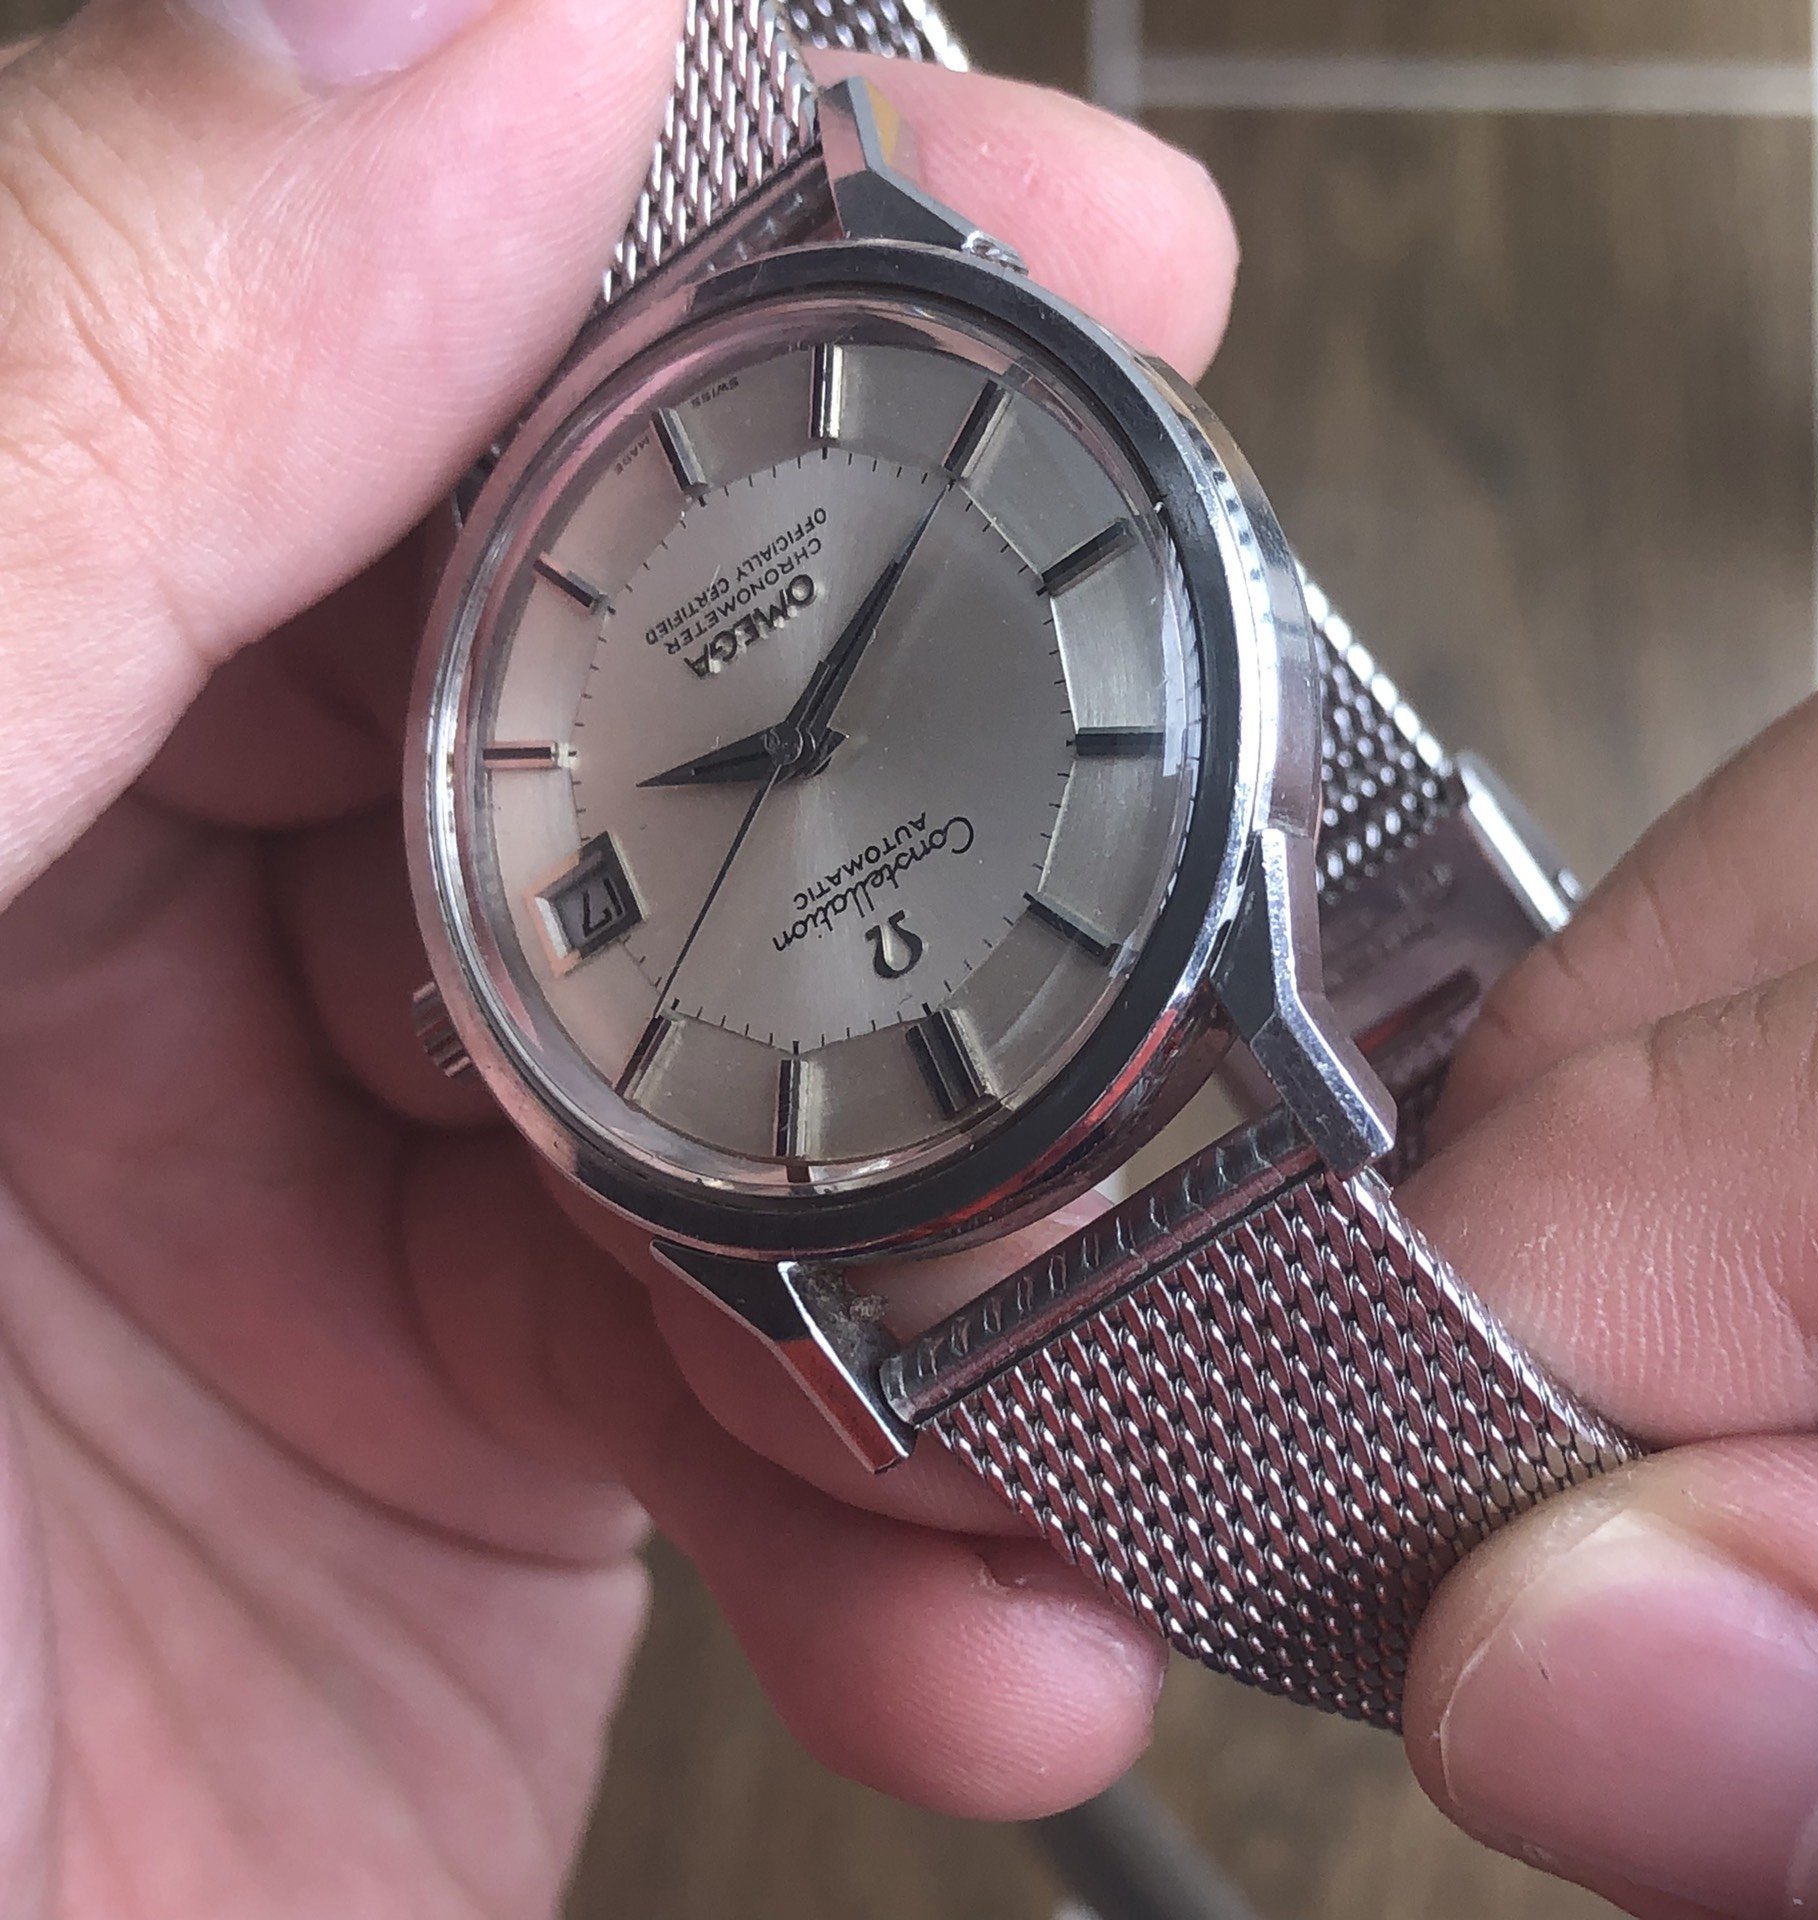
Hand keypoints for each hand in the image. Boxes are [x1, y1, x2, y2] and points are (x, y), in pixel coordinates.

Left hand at [0, 3, 1233, 1913]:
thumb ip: (71, 414)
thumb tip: (442, 19)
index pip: (410, 340)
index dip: (764, 273)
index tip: (1093, 255)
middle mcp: (136, 884)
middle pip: (686, 726)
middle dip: (985, 835)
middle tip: (1217, 866)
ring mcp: (332, 1182)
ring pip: (806, 1090)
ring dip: (1012, 1258)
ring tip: (1109, 1359)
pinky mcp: (474, 1470)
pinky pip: (788, 1430)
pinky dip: (943, 1538)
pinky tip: (994, 1611)